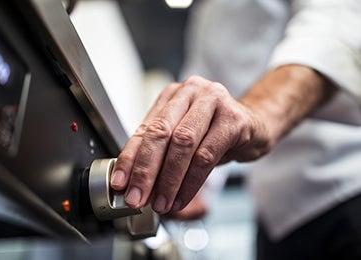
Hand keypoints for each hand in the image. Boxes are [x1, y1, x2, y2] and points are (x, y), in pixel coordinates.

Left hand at [110, 75, 270, 213]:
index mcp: (173, 95)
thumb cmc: (215, 132)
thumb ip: (161, 153)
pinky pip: (206, 155)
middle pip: (161, 133)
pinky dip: (191, 182)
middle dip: (145, 170)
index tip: (120, 183)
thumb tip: (136, 183)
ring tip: (161, 203)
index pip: (144, 128)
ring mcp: (214, 101)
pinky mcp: (233, 119)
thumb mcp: (184, 137)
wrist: (255, 125)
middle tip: (136, 197)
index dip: (130, 158)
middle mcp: (191, 92)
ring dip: (168, 179)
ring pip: (183, 143)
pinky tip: (182, 197)